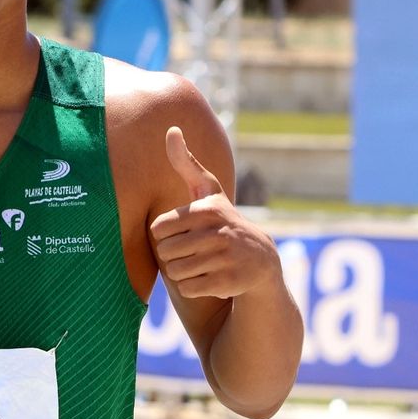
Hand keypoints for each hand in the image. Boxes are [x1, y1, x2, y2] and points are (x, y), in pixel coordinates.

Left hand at [149, 126, 280, 300]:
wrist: (260, 260)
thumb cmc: (222, 221)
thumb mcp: (207, 191)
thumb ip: (186, 164)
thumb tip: (171, 130)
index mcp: (206, 209)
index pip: (157, 230)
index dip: (167, 235)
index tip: (187, 232)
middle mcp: (218, 232)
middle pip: (164, 253)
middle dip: (174, 256)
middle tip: (195, 251)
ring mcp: (225, 258)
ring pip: (175, 272)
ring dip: (183, 272)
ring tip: (202, 264)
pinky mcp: (229, 282)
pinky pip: (189, 289)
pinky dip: (194, 287)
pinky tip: (210, 278)